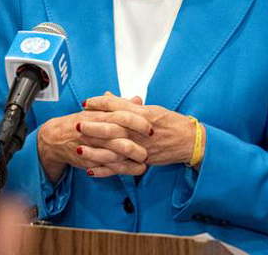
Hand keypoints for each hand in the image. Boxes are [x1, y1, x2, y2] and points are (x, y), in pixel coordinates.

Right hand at [36, 96, 152, 181]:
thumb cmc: (81, 121)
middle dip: (137, 147)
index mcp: (101, 116)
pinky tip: (136, 170)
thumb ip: (120, 105)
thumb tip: (138, 100)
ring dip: (131, 161)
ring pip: (114, 157)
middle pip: (120, 140)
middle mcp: (97, 132)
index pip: (123, 117)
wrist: (56, 137)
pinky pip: (108, 168)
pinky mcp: (89, 162)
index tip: (151, 128)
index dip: (139, 123)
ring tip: (145, 162)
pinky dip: (122, 170)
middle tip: (150, 150)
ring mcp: (92, 149)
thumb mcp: (99, 109)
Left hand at [83, 94, 202, 168]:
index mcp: (142, 113)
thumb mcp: (151, 109)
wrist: (189, 141)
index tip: (86, 102)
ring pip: (114, 149)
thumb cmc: (172, 123)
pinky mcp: (142, 160)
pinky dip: (105, 169)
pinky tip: (91, 169)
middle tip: (77, 123)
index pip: (117, 105)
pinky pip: (121, 167)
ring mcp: (141, 146)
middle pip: (112, 126)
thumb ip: (128, 105)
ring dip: (95, 149)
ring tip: (79, 148)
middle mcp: (140, 129)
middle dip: (93, 125)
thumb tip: (108, 97)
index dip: (100, 103)